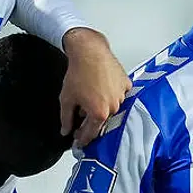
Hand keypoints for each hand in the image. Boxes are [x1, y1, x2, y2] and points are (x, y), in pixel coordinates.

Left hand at [60, 28, 129, 147]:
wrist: (89, 51)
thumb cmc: (79, 72)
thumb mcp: (67, 99)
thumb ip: (66, 118)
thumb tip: (65, 130)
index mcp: (99, 113)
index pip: (91, 133)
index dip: (83, 139)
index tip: (79, 141)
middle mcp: (113, 107)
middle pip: (101, 121)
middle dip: (90, 121)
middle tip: (80, 117)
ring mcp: (121, 95)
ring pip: (111, 109)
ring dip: (101, 107)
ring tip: (89, 97)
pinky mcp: (126, 84)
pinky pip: (119, 95)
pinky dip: (111, 95)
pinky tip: (101, 89)